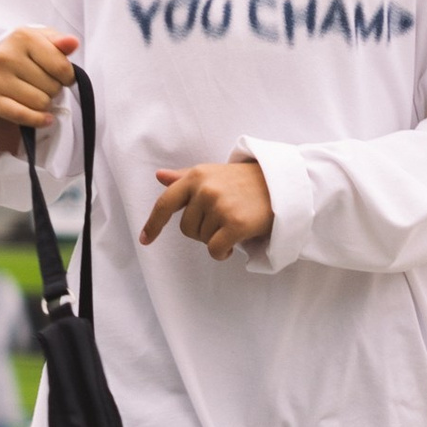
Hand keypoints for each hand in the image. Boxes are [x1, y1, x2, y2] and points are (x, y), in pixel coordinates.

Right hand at [0, 28, 78, 134]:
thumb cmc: (26, 53)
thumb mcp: (44, 41)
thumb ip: (61, 42)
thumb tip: (73, 42)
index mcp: (23, 36)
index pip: (62, 68)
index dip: (68, 77)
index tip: (61, 76)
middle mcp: (6, 55)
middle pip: (53, 87)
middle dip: (53, 89)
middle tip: (42, 84)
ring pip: (41, 104)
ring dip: (45, 104)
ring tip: (35, 93)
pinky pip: (22, 116)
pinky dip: (38, 120)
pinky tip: (45, 118)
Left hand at [142, 160, 275, 259]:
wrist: (281, 186)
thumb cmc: (245, 181)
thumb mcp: (213, 173)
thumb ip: (184, 178)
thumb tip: (160, 177)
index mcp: (196, 176)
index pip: (165, 203)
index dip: (153, 224)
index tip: (145, 240)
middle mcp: (205, 190)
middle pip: (186, 228)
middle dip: (201, 231)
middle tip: (222, 221)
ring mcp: (220, 206)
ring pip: (202, 239)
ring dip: (216, 239)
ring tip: (233, 225)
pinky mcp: (235, 223)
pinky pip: (215, 250)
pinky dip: (222, 253)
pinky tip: (233, 245)